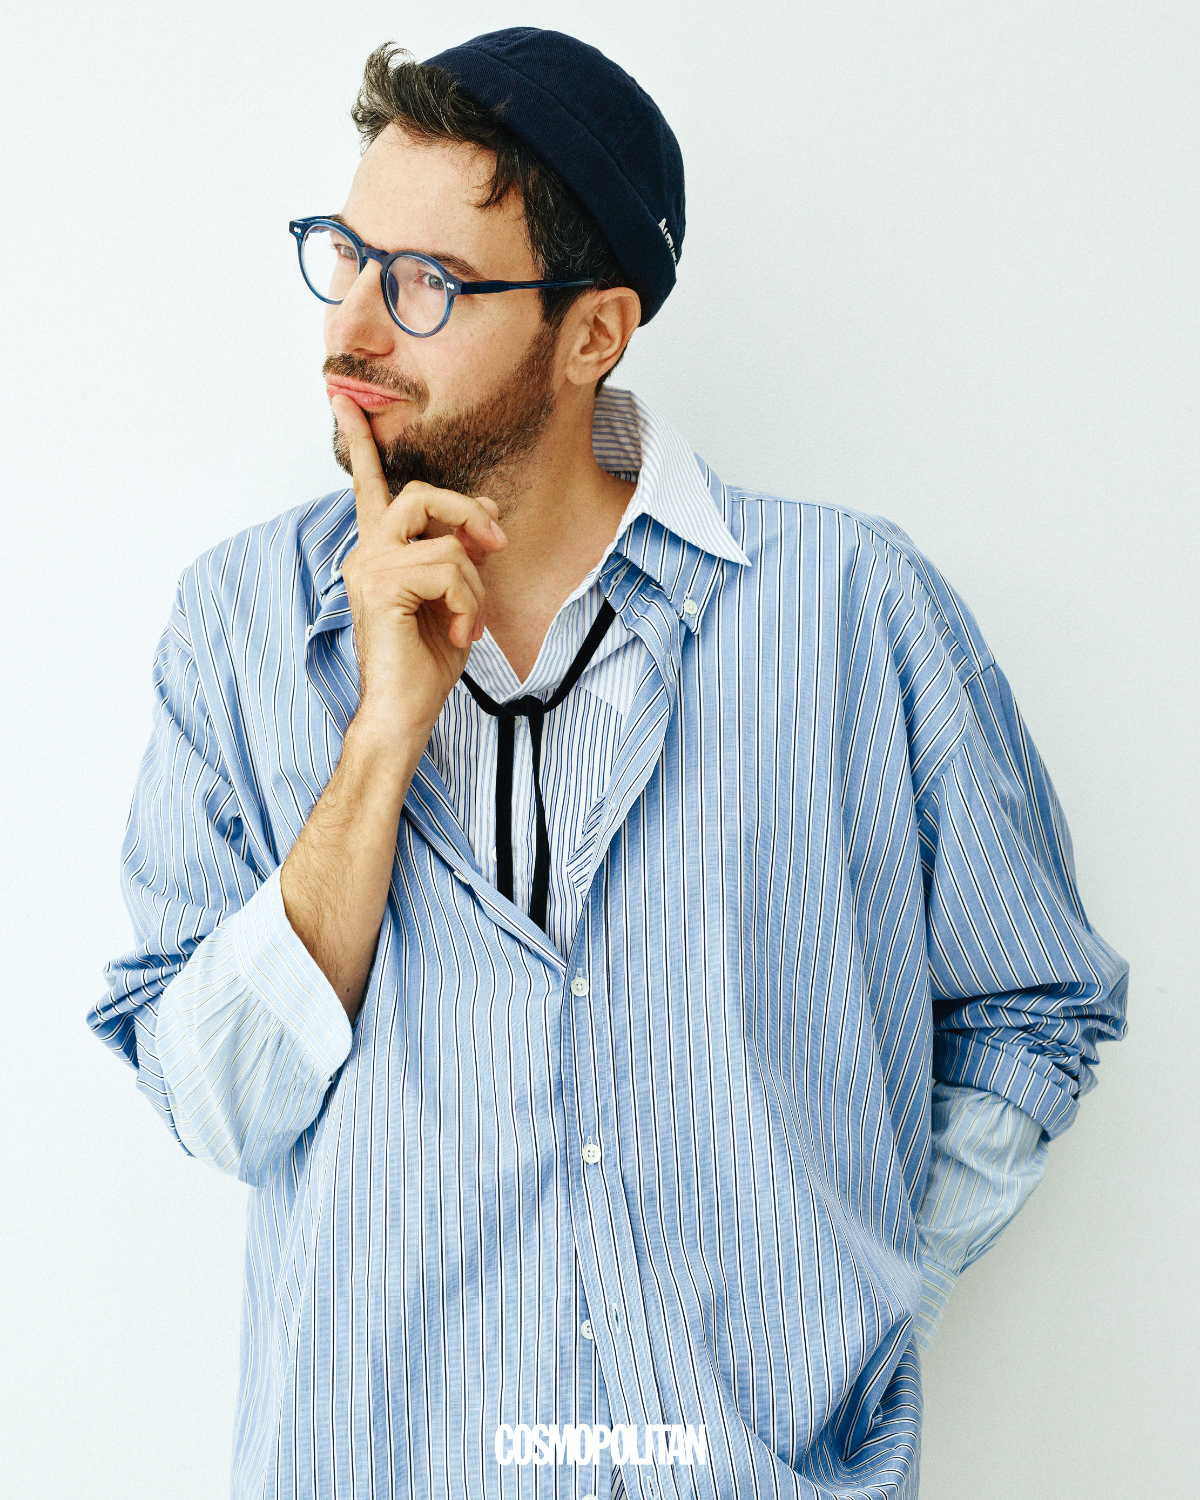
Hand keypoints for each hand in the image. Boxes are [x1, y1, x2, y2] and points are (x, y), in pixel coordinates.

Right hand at [332, 395, 507, 743]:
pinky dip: (468, 603)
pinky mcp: (380, 586)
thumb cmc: (427, 663)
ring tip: (468, 621)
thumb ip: (464, 552)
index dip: (362, 441)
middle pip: (422, 495)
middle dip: (469, 514)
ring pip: (444, 539)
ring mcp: (368, 567)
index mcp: (380, 553)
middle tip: (497, 543)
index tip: (345, 399)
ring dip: (473, 582)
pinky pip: (448, 569)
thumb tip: (487, 512)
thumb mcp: (458, 597)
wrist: (406, 712)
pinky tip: (460, 633)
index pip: (369, 487)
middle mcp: (366, 553)